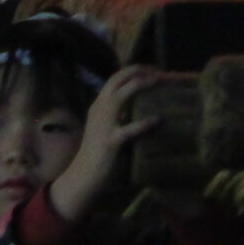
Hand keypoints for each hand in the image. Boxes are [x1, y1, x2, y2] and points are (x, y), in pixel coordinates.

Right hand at [48, 66, 161, 225]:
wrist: (83, 175)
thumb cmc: (97, 152)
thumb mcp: (105, 126)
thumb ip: (119, 114)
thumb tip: (140, 104)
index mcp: (99, 105)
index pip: (115, 78)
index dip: (135, 70)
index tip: (153, 69)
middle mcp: (100, 109)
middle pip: (117, 80)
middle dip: (139, 71)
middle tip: (160, 72)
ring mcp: (104, 124)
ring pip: (120, 96)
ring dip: (140, 85)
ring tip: (158, 82)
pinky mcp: (111, 142)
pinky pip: (129, 129)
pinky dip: (145, 122)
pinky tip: (158, 119)